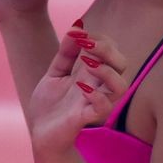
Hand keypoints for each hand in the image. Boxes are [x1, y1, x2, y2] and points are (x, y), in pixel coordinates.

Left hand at [27, 23, 134, 158]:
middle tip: (86, 46)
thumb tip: (76, 28)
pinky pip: (104, 108)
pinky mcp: (85, 118)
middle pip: (122, 64)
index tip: (79, 34)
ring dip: (106, 71)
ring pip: (121, 86)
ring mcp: (94, 102)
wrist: (40, 134)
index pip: (111, 49)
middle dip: (107, 50)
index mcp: (92, 73)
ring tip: (87, 64)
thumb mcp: (55, 73)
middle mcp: (98, 86)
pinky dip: (96, 95)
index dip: (100, 38)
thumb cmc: (50, 105)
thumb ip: (65, 53)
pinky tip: (80, 86)